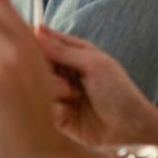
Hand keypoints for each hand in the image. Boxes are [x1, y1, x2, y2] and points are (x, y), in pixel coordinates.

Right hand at [37, 29, 152, 146]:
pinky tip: (69, 111)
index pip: (45, 41)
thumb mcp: (93, 64)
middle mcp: (63, 73)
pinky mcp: (56, 117)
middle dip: (47, 69)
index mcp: (73, 55)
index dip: (34, 41)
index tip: (27, 45)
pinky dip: (54, 107)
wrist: (130, 128)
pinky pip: (43, 107)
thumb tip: (36, 29)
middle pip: (37, 63)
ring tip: (75, 96)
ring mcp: (59, 95)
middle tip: (65, 78)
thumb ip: (62, 49)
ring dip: (55, 89)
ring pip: (38, 86)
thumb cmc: (118, 91)